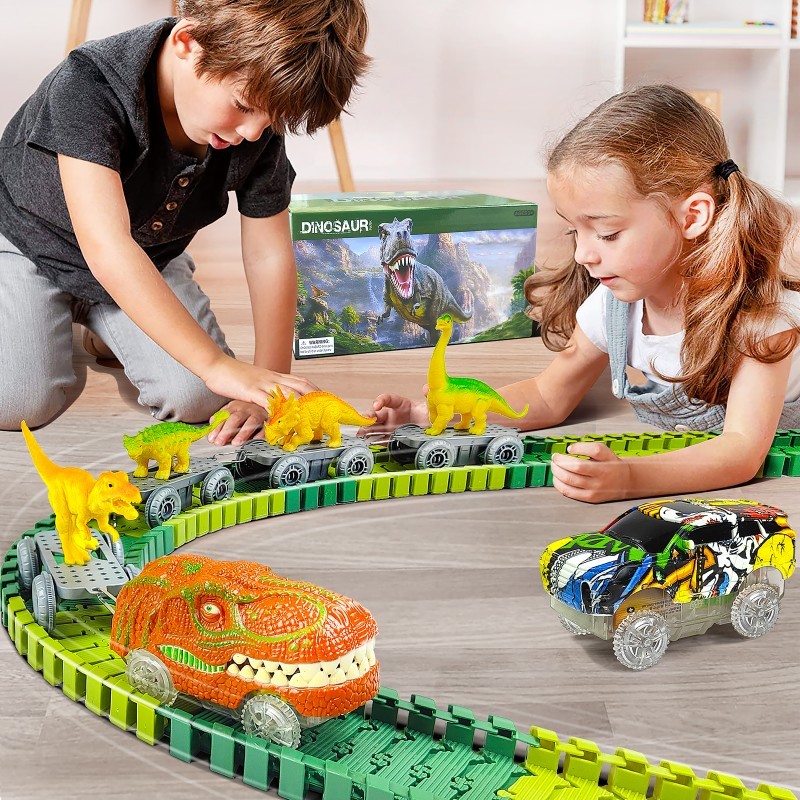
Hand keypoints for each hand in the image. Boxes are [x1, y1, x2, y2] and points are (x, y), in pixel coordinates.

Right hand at [202, 355, 317, 408]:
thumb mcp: (256, 381)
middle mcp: (272, 378)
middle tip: (325, 407)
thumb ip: (268, 389)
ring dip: (300, 403)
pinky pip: (266, 401)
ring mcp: (262, 384)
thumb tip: (277, 399)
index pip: (300, 380)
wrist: (216, 365)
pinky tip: (282, 417)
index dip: (314, 388)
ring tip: (311, 414)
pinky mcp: (250, 390)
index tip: (325, 396)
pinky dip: (276, 409)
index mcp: (274, 375)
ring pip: (286, 392)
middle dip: (314, 396)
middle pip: (299, 385)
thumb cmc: (234, 375)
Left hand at [207, 401, 267, 445]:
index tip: (212, 439)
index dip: (217, 428)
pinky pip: (265, 427)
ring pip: (250, 422)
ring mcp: (257, 414)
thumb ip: (221, 420)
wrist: (265, 402)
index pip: (223, 417)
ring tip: (236, 443)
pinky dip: (261, 434)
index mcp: (234, 407)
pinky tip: (255, 440)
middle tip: (220, 442)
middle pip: (235, 419)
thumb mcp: (231, 411)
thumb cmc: (246, 410)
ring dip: (243, 433)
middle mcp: (246, 409)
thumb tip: (212, 428)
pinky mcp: (268, 420)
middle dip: (226, 431)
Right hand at [357, 392, 428, 436]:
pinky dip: (373, 441)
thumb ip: (429, 396)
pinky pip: (380, 439)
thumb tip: (426, 388)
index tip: (376, 404)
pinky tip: (368, 442)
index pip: (388, 399)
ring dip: (366, 429)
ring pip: (375, 426)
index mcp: (401, 404)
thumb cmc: (431, 417)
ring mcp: (391, 428)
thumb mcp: (431, 407)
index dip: (381, 400)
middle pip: (376, 413)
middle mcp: (393, 415)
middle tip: (364, 422)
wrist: (435, 432)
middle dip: (368, 416)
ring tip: (361, 434)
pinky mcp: (392, 439)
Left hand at [550, 442, 632, 502]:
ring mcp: (593, 492)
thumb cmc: (611, 464)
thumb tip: (570, 449)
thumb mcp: (604, 450)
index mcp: (603, 468)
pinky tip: (558, 478)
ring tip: (554, 467)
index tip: (563, 451)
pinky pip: (569, 493)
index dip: (567, 456)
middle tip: (554, 458)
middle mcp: (598, 482)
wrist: (625, 481)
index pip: (580, 464)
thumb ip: (588, 447)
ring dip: (556, 474)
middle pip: (572, 473)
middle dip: (558, 465)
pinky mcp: (589, 498)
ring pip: (568, 484)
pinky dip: (559, 485)